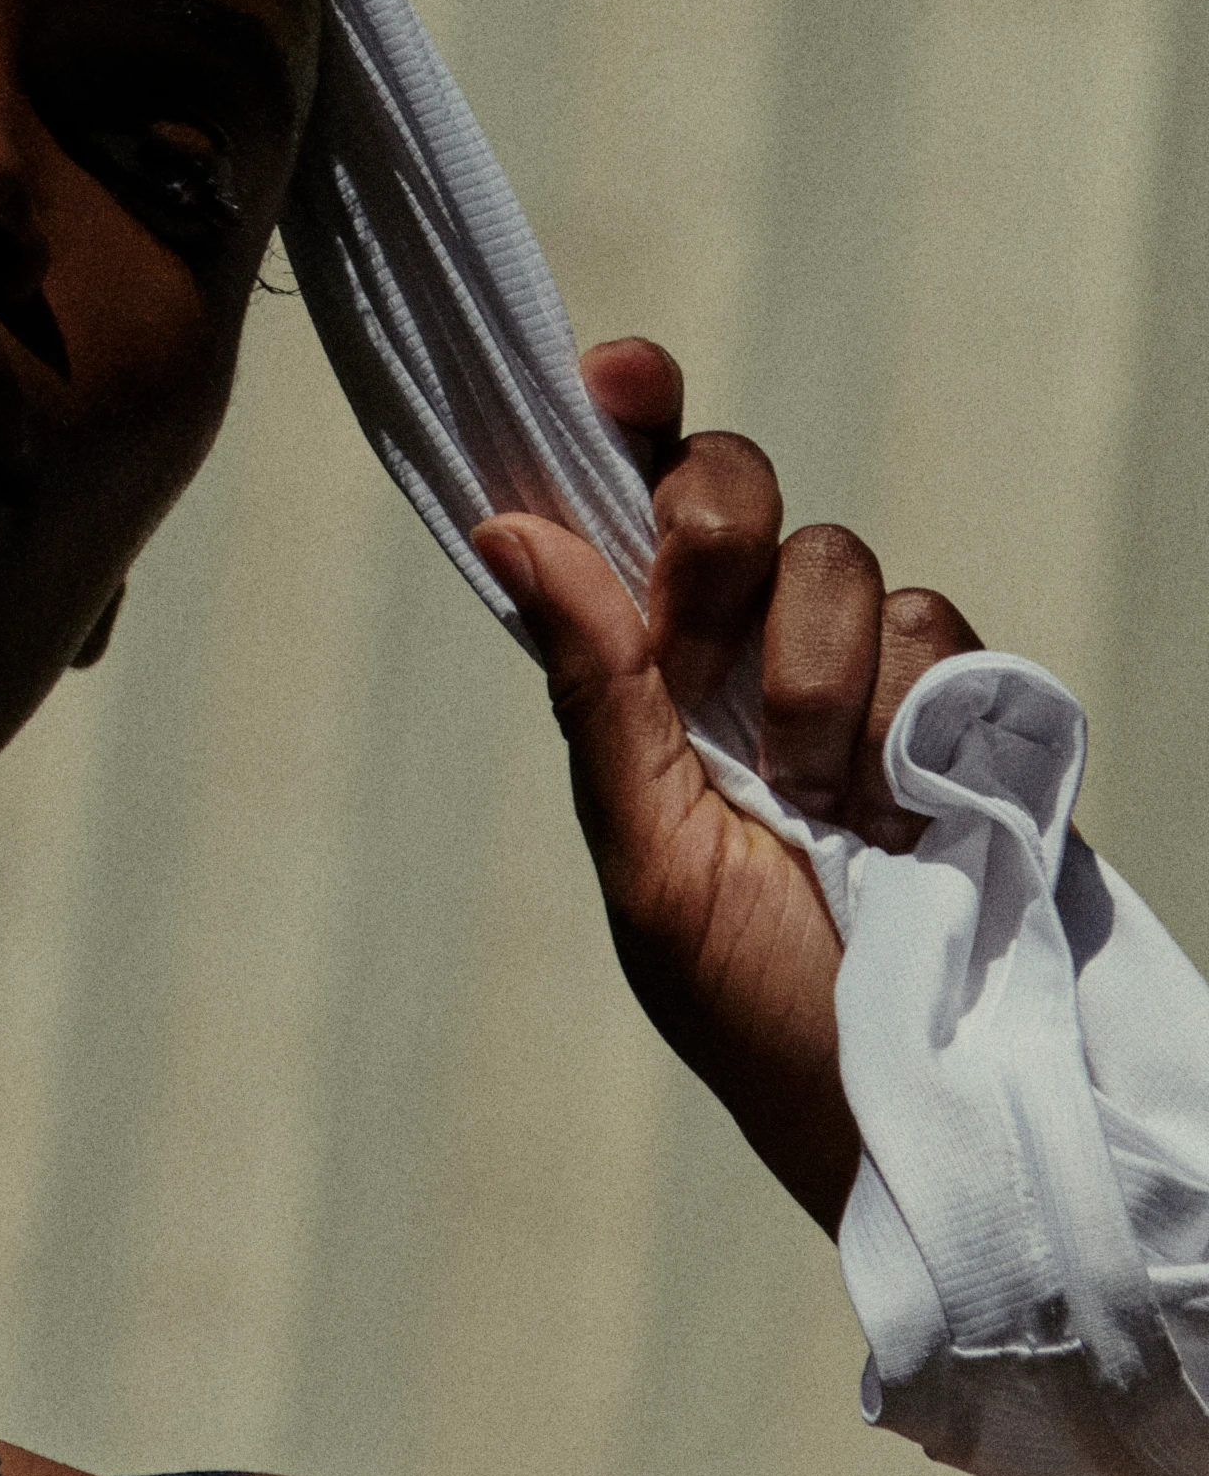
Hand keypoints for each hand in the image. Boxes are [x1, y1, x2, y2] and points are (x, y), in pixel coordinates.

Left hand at [472, 338, 977, 1228]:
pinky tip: (906, 808)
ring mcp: (858, 674)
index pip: (622, 513)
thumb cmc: (760, 1009)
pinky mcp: (963, 703)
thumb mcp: (650, 864)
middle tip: (711, 657)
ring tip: (825, 807)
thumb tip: (512, 527)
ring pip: (835, 556)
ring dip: (814, 684)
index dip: (624, 423)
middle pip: (728, 490)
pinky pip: (939, 625)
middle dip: (714, 544)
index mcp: (641, 685)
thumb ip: (597, 690)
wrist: (917, 1102)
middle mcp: (741, 657)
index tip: (617, 373)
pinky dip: (910, 716)